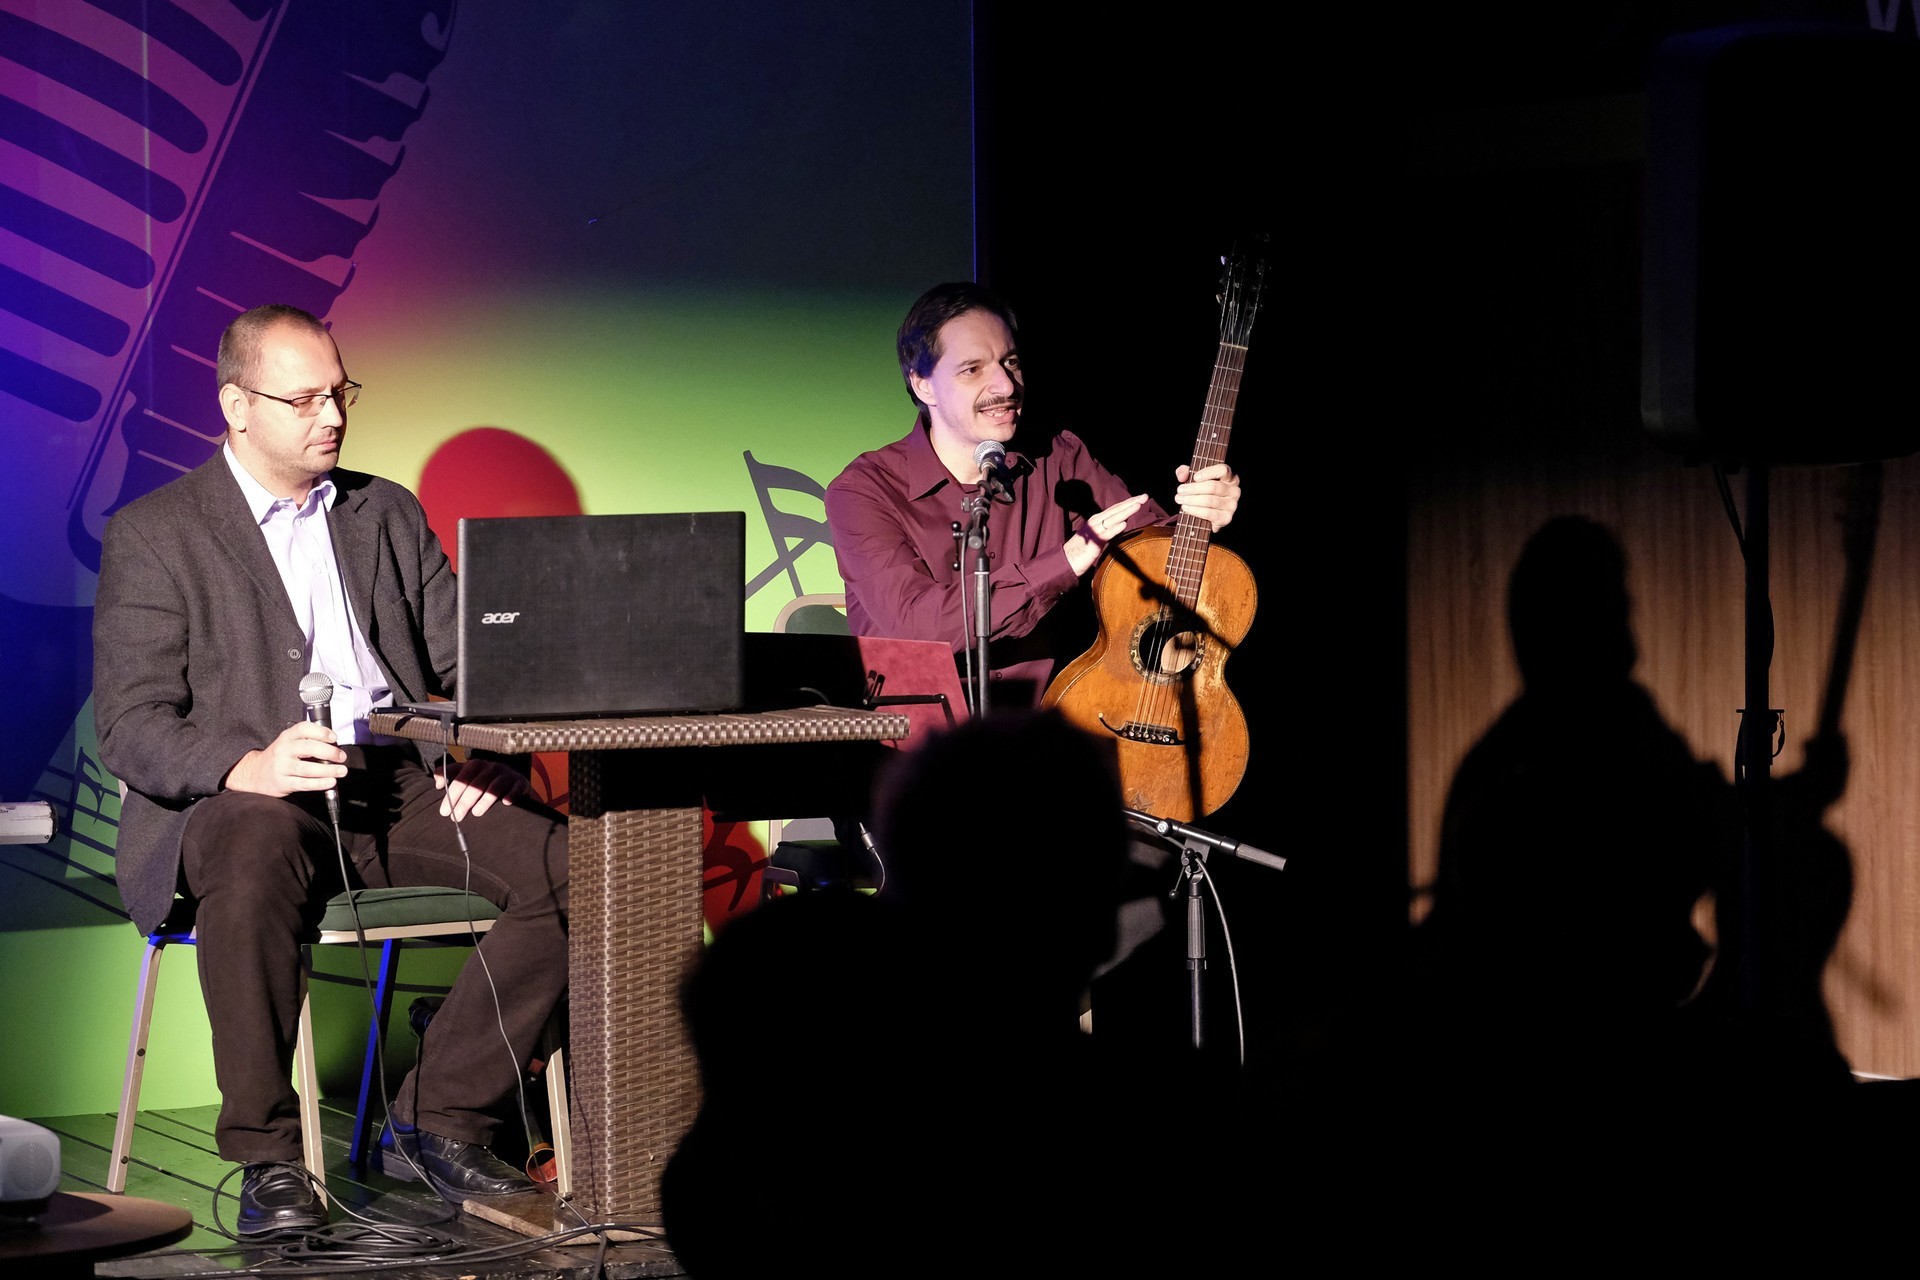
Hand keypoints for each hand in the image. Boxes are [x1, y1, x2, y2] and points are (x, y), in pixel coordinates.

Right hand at [225, 721, 345, 796]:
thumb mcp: (289, 742)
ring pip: (308, 768)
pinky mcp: (283, 783)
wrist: (255, 774)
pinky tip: (330, 782)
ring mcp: (282, 767)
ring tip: (341, 771)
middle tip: (342, 757)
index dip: (321, 732)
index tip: (334, 738)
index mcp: (287, 737)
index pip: (303, 729)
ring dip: (329, 770)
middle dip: (330, 752)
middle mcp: (283, 750)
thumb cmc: (280, 757)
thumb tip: (334, 745)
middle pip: (309, 748)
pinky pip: (304, 784)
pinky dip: (320, 783)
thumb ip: (308, 740)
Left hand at [435, 757, 530, 820]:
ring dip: (485, 800)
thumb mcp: (465, 773)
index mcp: (475, 765)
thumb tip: (437, 784)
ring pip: (494, 787)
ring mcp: (506, 774)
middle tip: (457, 817)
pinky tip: (506, 803)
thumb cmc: (483, 778)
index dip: (452, 795)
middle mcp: (491, 767)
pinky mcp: (520, 782)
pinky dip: (511, 795)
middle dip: (465, 801)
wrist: (512, 777)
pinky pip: (516, 788)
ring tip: (477, 813)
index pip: (461, 779)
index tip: (444, 812)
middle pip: (476, 785)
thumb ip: (448, 775)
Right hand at [1065, 493, 1151, 575]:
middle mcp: (1095, 522)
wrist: (1067, 560)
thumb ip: (1108, 529)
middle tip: (1145, 497)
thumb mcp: (1097, 536)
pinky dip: (1115, 529)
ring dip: (1126, 511)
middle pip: (1116, 510)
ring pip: (1113, 519)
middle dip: (1131, 503)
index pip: (1115, 508)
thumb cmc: (1083, 550)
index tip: (1141, 498)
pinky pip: (1106, 534)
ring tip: (1138, 505)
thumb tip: (1121, 525)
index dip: (1128, 502)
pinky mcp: (1094, 542)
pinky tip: (1124, 524)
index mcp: (1097, 520)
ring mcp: (1094, 531)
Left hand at [1174, 462, 1239, 530]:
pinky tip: (1186, 508)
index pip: (1223, 470)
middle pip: (1213, 487)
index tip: (1195, 477)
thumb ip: (1186, 472)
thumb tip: (1182, 475)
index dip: (1208, 472)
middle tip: (1180, 490)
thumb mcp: (1194, 478)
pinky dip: (1195, 510)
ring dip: (1191, 500)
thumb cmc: (1203, 492)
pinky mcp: (1226, 518)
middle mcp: (1234, 491)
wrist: (1209, 515)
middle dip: (1193, 489)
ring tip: (1180, 499)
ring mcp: (1231, 505)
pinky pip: (1209, 513)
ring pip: (1209, 501)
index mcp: (1229, 477)